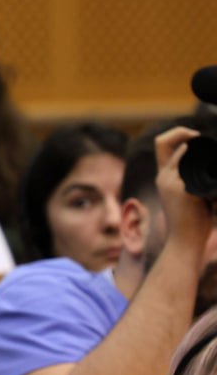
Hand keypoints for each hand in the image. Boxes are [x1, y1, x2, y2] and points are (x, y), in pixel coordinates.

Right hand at [153, 126, 213, 255]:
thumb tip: (213, 168)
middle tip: (197, 135)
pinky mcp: (178, 188)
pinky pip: (183, 162)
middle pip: (162, 142)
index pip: (163, 147)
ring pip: (179, 150)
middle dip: (180, 132)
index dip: (177, 136)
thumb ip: (196, 182)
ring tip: (202, 143)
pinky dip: (190, 153)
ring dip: (191, 142)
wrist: (184, 243)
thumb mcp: (193, 198)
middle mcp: (163, 176)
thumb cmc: (192, 225)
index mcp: (164, 178)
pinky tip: (197, 150)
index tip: (195, 138)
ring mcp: (169, 181)